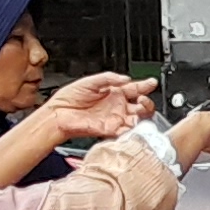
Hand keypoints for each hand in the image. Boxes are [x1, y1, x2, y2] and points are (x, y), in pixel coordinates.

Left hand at [41, 72, 157, 140]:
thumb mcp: (90, 81)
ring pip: (137, 119)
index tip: (151, 82)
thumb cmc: (69, 98)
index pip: (135, 89)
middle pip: (140, 106)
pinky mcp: (110, 130)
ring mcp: (115, 119)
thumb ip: (109, 78)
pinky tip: (134, 123)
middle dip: (147, 102)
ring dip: (143, 115)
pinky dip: (132, 129)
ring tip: (141, 109)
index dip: (145, 85)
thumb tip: (125, 78)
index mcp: (113, 92)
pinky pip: (126, 131)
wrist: (58, 114)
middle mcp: (117, 106)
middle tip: (144, 99)